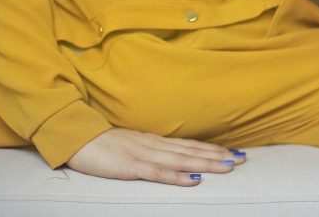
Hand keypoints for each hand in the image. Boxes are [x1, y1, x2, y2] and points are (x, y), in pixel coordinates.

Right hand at [66, 128, 245, 185]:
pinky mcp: (131, 167)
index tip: (232, 151)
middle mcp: (154, 145)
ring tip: (227, 166)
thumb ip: (151, 150)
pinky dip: (177, 177)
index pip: (189, 144)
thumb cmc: (102, 145)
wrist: (77, 138)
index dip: (211, 148)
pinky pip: (158, 173)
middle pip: (191, 151)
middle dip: (217, 155)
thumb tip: (170, 156)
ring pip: (181, 160)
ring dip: (206, 163)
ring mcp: (144, 155)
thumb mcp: (131, 145)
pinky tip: (193, 181)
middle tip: (241, 159)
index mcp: (154, 141)